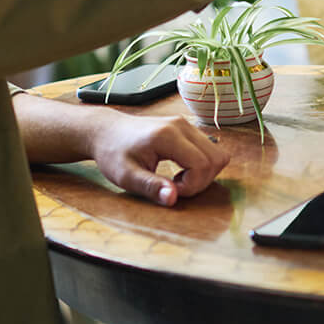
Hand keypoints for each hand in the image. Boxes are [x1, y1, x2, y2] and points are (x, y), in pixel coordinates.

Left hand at [89, 112, 231, 206]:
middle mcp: (182, 126)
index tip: (171, 191)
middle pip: (216, 158)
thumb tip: (173, 199)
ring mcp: (186, 124)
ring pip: (217, 153)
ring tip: (178, 179)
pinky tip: (181, 171)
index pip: (202, 164)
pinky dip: (202, 165)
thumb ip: (151, 187)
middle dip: (202, 181)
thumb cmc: (113, 153)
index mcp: (167, 136)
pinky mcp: (187, 127)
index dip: (192, 185)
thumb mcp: (126, 176)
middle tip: (176, 187)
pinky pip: (210, 149)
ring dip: (204, 173)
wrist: (106, 131)